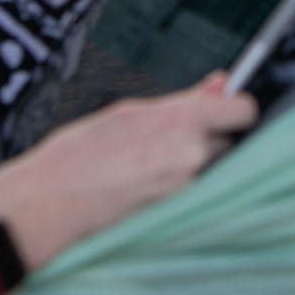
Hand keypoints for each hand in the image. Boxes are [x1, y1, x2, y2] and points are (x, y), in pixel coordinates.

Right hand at [0, 75, 257, 271]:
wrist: (51, 200)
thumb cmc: (80, 152)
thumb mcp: (130, 112)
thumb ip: (183, 101)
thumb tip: (221, 82)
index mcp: (179, 119)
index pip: (242, 110)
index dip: (236, 108)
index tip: (227, 109)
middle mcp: (190, 153)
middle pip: (227, 140)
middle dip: (209, 137)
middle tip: (173, 138)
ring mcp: (185, 187)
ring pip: (209, 167)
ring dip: (194, 163)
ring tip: (151, 163)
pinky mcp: (176, 212)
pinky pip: (193, 191)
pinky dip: (179, 185)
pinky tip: (147, 182)